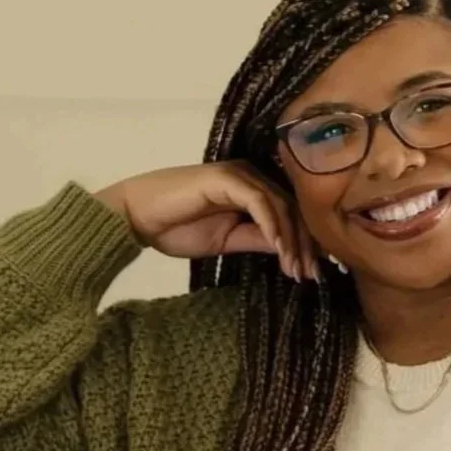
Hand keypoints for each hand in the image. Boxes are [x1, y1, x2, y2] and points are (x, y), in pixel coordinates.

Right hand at [95, 162, 316, 280]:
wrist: (138, 217)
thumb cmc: (176, 228)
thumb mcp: (227, 241)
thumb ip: (257, 240)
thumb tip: (290, 252)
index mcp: (253, 190)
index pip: (289, 215)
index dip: (304, 244)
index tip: (312, 274)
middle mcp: (251, 177)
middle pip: (291, 209)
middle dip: (304, 245)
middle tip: (311, 275)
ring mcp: (239, 174)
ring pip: (280, 205)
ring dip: (290, 239)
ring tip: (295, 269)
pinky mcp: (226, 177)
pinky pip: (258, 201)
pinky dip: (271, 225)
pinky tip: (278, 248)